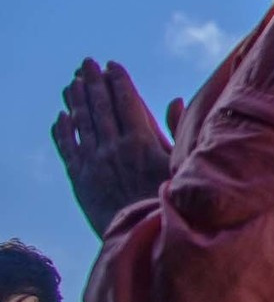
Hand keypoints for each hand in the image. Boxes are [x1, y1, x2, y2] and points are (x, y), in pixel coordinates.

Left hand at [52, 60, 180, 237]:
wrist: (143, 237)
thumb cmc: (172, 201)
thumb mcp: (184, 165)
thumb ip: (178, 130)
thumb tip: (175, 100)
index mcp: (141, 142)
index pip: (126, 102)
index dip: (118, 81)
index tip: (112, 65)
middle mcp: (113, 148)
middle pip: (100, 107)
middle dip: (93, 82)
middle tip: (87, 63)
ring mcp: (94, 163)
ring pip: (81, 123)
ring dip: (75, 100)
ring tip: (72, 82)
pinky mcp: (80, 180)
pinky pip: (67, 149)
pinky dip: (63, 131)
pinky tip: (61, 117)